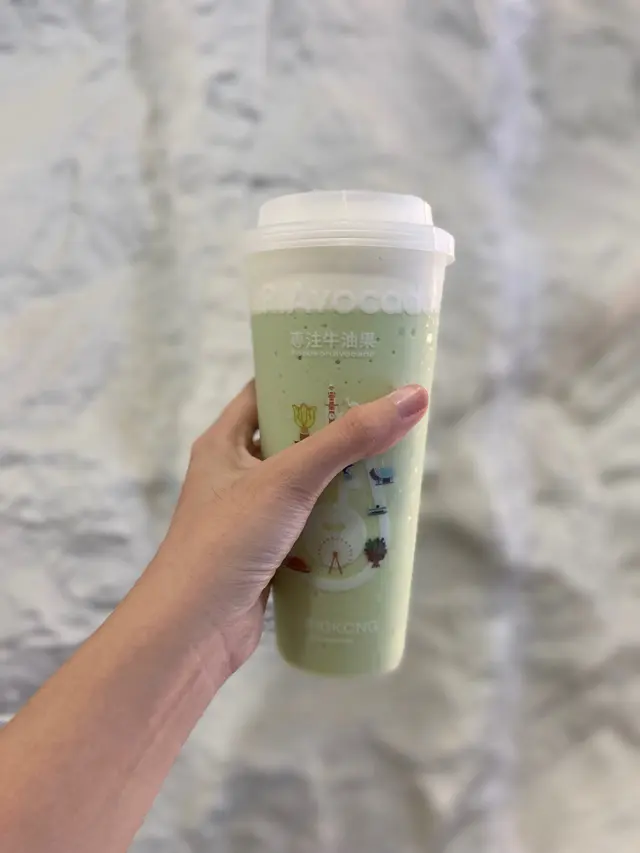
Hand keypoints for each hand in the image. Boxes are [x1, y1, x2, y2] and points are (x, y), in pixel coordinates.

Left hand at [154, 381, 428, 677]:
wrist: (191, 634)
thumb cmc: (226, 542)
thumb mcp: (288, 480)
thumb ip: (348, 439)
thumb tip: (411, 397)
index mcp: (224, 442)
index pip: (268, 392)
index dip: (307, 375)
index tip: (356, 366)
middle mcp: (235, 473)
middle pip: (294, 438)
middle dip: (339, 430)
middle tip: (388, 415)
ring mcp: (252, 516)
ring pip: (306, 486)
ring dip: (343, 478)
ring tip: (394, 460)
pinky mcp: (269, 554)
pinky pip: (311, 526)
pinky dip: (338, 521)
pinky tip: (374, 517)